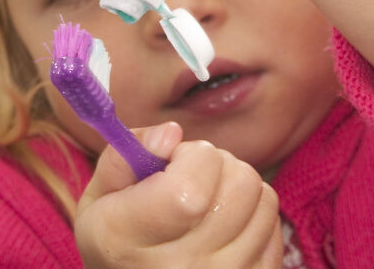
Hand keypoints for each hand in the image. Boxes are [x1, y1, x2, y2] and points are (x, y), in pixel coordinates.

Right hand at [75, 122, 282, 267]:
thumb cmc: (116, 234)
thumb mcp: (100, 195)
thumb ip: (124, 154)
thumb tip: (172, 134)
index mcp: (127, 240)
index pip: (190, 192)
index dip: (193, 158)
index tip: (174, 159)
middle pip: (238, 185)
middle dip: (217, 162)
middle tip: (190, 175)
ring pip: (263, 198)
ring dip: (237, 184)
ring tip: (207, 197)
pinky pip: (273, 223)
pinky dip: (253, 211)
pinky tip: (224, 221)